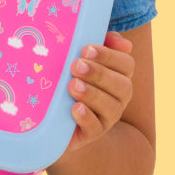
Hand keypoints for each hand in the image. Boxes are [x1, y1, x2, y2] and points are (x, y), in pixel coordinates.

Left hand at [60, 31, 135, 154]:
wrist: (48, 116)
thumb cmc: (64, 77)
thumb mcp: (76, 57)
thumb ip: (95, 44)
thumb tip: (120, 40)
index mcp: (116, 75)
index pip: (126, 64)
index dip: (110, 56)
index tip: (86, 49)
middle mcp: (116, 97)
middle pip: (122, 86)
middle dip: (100, 74)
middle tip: (76, 66)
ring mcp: (105, 117)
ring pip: (112, 108)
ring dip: (93, 95)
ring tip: (73, 86)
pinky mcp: (89, 133)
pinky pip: (96, 129)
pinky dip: (87, 118)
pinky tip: (75, 108)